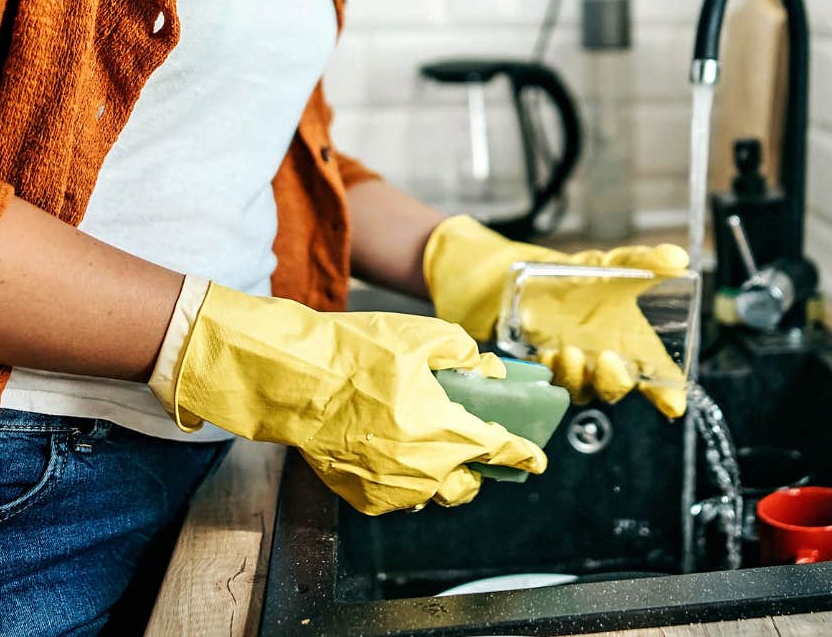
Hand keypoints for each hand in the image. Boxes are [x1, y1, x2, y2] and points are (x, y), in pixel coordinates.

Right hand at [149, 283, 545, 515]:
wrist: (294, 380)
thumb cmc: (356, 353)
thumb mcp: (422, 336)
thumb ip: (464, 355)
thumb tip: (486, 372)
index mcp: (446, 431)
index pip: (499, 448)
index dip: (523, 453)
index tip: (537, 459)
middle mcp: (424, 469)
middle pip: (468, 483)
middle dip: (477, 468)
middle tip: (470, 445)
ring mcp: (391, 488)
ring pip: (432, 494)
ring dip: (439, 475)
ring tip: (427, 446)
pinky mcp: (362, 497)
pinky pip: (396, 496)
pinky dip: (402, 479)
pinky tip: (391, 451)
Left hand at [421, 215, 690, 416]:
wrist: (520, 276)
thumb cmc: (577, 276)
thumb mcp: (610, 262)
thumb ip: (642, 260)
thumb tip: (679, 257)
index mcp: (630, 344)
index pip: (656, 378)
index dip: (667, 395)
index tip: (673, 405)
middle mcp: (602, 363)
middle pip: (617, 388)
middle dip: (616, 382)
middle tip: (609, 359)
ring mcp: (571, 370)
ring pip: (581, 390)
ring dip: (578, 376)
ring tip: (570, 350)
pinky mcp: (541, 370)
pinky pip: (547, 383)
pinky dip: (549, 371)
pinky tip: (545, 353)